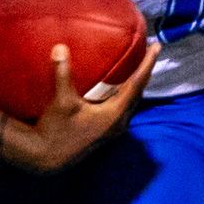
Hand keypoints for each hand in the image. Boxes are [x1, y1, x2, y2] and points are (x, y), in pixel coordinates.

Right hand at [2, 41, 160, 173]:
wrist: (46, 158)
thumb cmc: (56, 131)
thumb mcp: (61, 102)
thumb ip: (63, 74)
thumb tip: (61, 48)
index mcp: (115, 114)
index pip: (137, 84)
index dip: (147, 64)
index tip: (157, 46)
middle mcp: (119, 122)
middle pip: (138, 91)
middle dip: (144, 71)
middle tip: (149, 51)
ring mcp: (113, 128)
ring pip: (130, 100)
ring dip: (135, 82)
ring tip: (137, 64)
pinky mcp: (105, 129)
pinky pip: (121, 105)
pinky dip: (124, 91)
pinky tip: (118, 84)